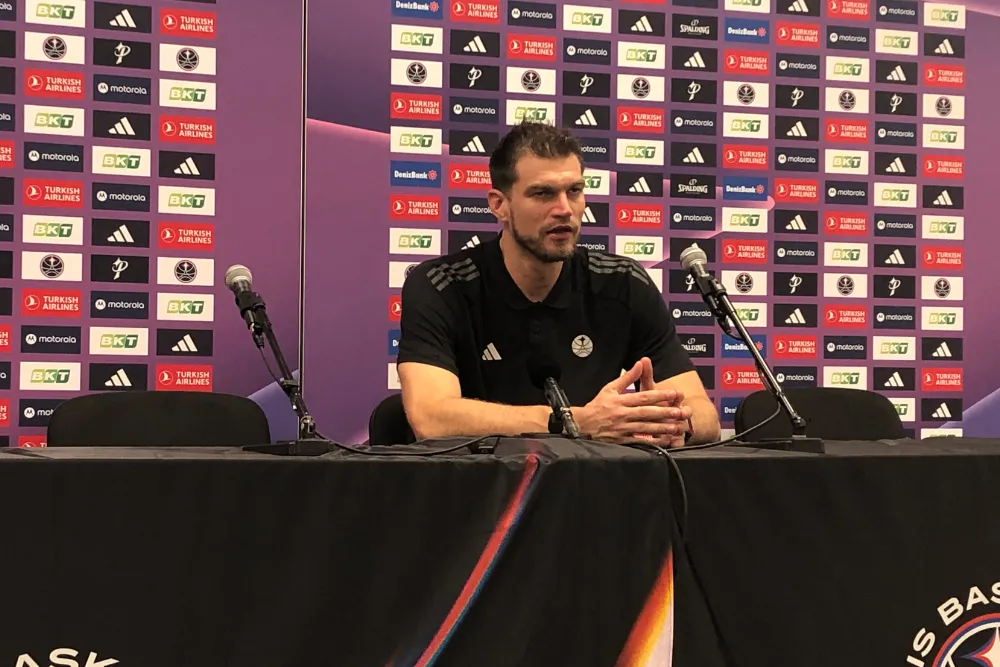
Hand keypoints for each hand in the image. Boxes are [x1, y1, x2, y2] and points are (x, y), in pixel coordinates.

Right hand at [575, 360, 690, 444]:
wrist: (581, 424)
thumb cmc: (597, 405)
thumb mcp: (610, 388)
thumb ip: (627, 377)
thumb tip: (640, 364)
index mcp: (619, 400)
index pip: (642, 396)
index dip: (659, 395)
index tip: (674, 394)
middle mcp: (621, 414)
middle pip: (646, 412)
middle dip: (664, 412)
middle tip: (680, 412)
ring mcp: (621, 428)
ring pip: (644, 428)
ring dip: (661, 428)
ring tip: (676, 427)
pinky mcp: (620, 440)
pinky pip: (638, 441)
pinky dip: (651, 441)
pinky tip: (663, 441)